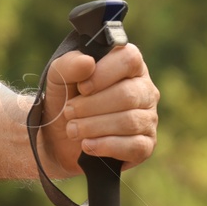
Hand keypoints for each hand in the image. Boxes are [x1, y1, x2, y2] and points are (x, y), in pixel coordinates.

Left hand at [38, 43, 159, 177]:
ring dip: (93, 126)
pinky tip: (87, 144)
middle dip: (91, 105)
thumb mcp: (58, 77)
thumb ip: (69, 65)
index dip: (102, 74)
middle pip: (128, 95)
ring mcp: (148, 118)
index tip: (81, 87)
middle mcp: (145, 90)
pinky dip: (105, 146)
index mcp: (128, 66)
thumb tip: (88, 62)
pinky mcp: (146, 145)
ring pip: (130, 122)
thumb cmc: (66, 98)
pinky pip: (134, 146)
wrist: (59, 136)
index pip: (129, 59)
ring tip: (72, 129)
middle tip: (69, 111)